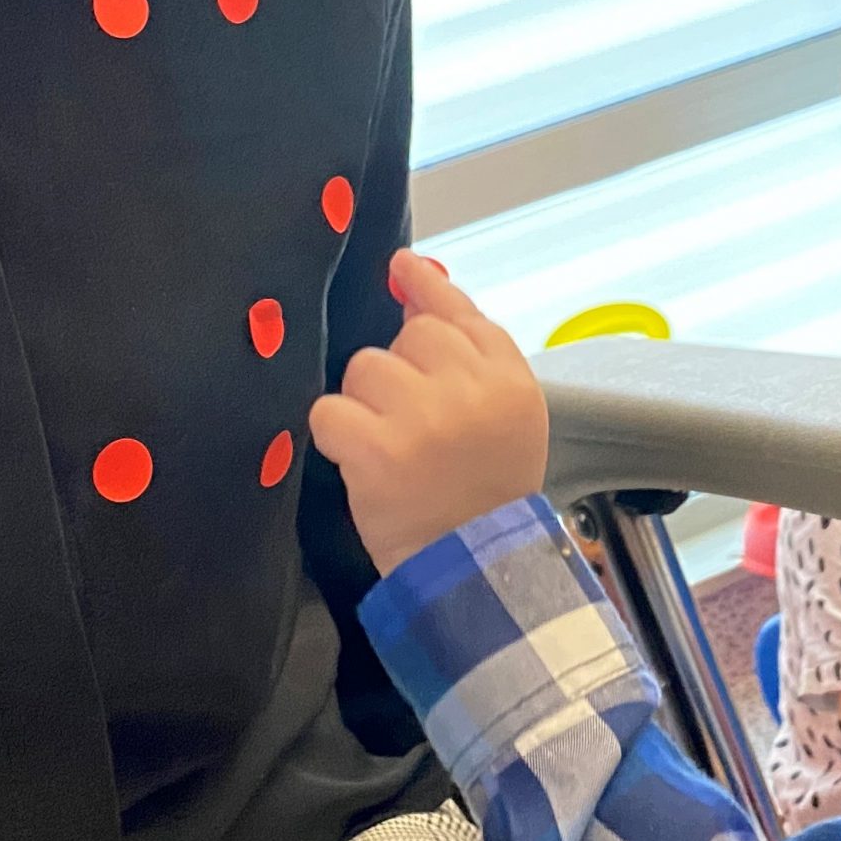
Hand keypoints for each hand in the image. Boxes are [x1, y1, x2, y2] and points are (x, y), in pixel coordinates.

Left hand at [310, 252, 548, 571]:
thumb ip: (471, 356)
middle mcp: (473, 390)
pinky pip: (330, 410)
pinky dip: (335, 435)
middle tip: (412, 426)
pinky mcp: (379, 450)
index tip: (400, 267)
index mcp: (510, 381)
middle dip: (399, 373)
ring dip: (364, 404)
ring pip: (366, 367)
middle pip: (410, 337)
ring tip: (389, 448)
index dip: (427, 290)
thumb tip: (414, 291)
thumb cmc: (484, 494)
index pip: (462, 315)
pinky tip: (360, 462)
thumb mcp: (508, 419)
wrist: (475, 574)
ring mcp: (426, 417)